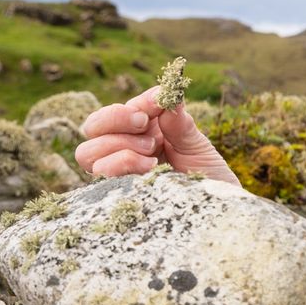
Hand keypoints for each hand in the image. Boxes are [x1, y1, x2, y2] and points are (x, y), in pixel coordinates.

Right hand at [77, 89, 238, 182]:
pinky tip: (151, 169)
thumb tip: (169, 94)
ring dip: (119, 146)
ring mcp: (118, 174)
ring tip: (152, 153)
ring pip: (88, 152)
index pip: (120, 109)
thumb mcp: (197, 146)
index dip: (136, 102)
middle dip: (116, 120)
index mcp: (140, 131)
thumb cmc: (207, 176)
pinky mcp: (117, 195)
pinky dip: (123, 166)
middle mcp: (123, 149)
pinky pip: (101, 177)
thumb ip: (179, 122)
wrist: (217, 210)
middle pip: (92, 127)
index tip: (158, 102)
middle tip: (146, 127)